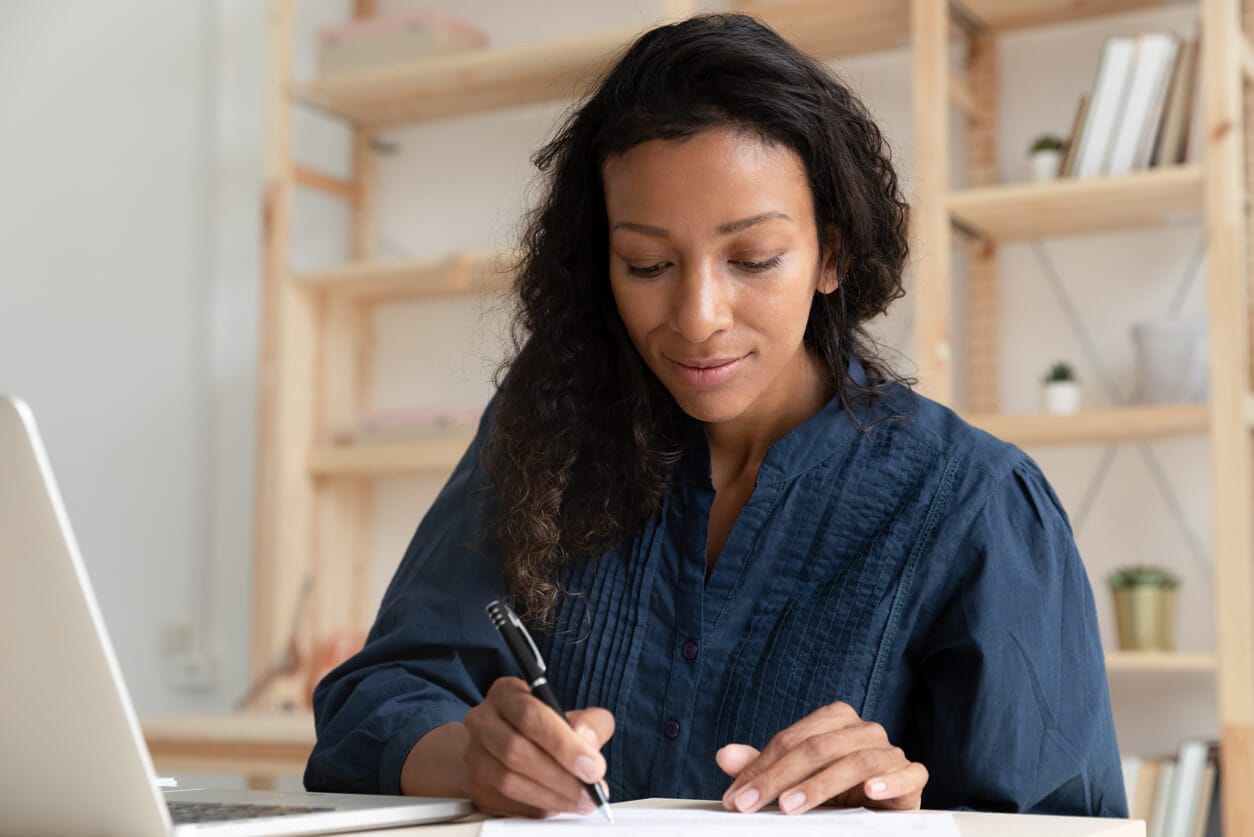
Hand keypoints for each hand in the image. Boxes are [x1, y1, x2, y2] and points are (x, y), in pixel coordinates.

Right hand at [461, 676, 613, 817]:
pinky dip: (537, 808)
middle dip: (560, 776)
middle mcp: (483, 721)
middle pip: (516, 751)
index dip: (563, 743)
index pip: (531, 715)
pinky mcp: (476, 786)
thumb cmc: (543, 729)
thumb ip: (590, 723)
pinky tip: (559, 805)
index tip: (593, 766)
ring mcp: (474, 755)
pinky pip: (505, 803)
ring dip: (551, 796)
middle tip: (590, 791)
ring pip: (508, 781)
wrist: (504, 747)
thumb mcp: (572, 715)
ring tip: (580, 801)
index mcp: (507, 694)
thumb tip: (588, 740)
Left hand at [717, 701, 926, 814]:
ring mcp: (891, 751)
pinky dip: (888, 781)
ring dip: (821, 784)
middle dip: (780, 778)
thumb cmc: (836, 790)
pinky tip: (870, 793)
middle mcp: (864, 730)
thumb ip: (763, 767)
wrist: (883, 810)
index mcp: (835, 720)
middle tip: (754, 804)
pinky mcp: (913, 777)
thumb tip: (724, 756)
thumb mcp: (796, 780)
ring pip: (856, 760)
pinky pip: (907, 774)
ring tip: (792, 806)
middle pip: (818, 747)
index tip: (736, 797)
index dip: (760, 768)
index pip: (791, 739)